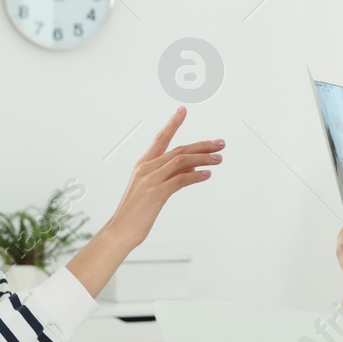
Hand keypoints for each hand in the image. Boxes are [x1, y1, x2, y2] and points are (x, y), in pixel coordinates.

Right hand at [110, 106, 221, 248]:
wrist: (121, 231)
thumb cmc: (137, 212)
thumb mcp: (154, 189)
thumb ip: (171, 175)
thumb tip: (193, 166)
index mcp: (143, 164)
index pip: (160, 138)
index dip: (173, 123)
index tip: (183, 110)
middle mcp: (146, 168)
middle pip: (178, 149)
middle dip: (202, 145)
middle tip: (220, 143)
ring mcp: (150, 179)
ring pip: (181, 161)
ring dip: (203, 158)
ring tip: (219, 159)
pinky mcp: (156, 193)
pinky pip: (180, 179)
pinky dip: (196, 175)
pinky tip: (207, 175)